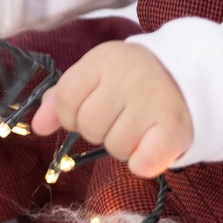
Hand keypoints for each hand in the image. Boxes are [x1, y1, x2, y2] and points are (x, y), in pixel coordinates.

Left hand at [32, 41, 192, 178]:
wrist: (185, 76)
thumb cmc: (131, 79)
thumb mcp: (95, 76)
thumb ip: (62, 97)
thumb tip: (37, 126)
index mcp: (104, 60)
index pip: (66, 99)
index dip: (71, 114)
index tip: (89, 109)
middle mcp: (129, 76)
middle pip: (89, 126)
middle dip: (98, 130)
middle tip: (118, 118)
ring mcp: (153, 101)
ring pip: (115, 147)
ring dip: (122, 146)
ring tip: (137, 128)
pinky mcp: (174, 128)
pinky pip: (143, 162)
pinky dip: (143, 163)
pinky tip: (149, 147)